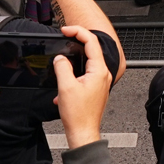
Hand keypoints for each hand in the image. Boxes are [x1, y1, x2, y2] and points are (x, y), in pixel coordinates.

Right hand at [54, 25, 112, 147]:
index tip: (66, 30)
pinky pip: (86, 72)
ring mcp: (100, 81)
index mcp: (99, 70)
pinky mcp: (95, 88)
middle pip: (92, 48)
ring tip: (63, 53)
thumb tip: (60, 58)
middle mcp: (103, 74)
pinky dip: (75, 70)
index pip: (91, 41)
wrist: (82, 133)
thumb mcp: (65, 87)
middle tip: (65, 35)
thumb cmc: (78, 115)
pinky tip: (64, 80)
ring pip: (88, 60)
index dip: (78, 31)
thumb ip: (62, 67)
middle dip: (77, 40)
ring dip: (75, 56)